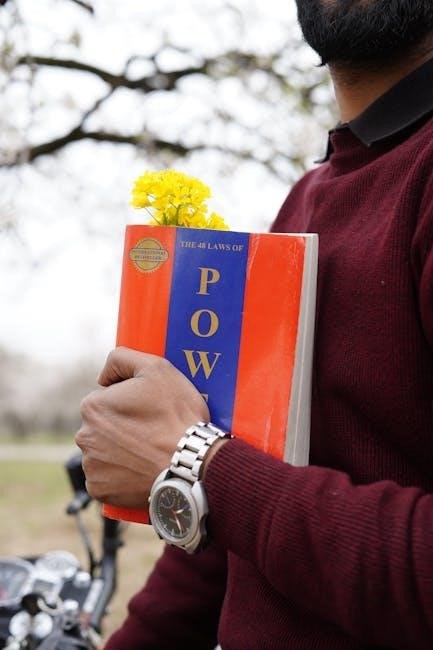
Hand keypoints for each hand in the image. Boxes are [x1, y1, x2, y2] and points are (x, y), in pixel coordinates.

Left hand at [76, 347, 209, 507]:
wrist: (192, 462)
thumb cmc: (176, 415)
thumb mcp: (156, 367)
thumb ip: (121, 358)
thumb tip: (103, 377)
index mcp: (93, 406)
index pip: (107, 399)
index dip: (130, 402)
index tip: (149, 410)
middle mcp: (84, 436)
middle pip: (103, 427)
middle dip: (123, 427)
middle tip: (152, 431)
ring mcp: (91, 466)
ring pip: (104, 452)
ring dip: (121, 451)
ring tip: (149, 451)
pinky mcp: (100, 491)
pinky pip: (108, 479)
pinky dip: (121, 476)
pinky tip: (142, 469)